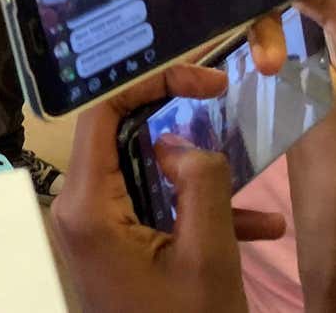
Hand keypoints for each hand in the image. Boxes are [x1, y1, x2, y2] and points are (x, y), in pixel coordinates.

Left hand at [52, 65, 285, 312]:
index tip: (203, 78)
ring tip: (251, 180)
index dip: (148, 83)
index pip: (100, 115)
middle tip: (225, 105)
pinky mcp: (112, 251)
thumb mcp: (207, 256)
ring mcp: (93, 232)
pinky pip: (150, 212)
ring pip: (142, 176)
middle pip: (119, 139)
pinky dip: (196, 213)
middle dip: (176, 124)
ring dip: (198, 176)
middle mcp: (77, 211)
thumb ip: (200, 184)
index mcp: (85, 206)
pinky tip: (259, 227)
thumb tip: (180, 141)